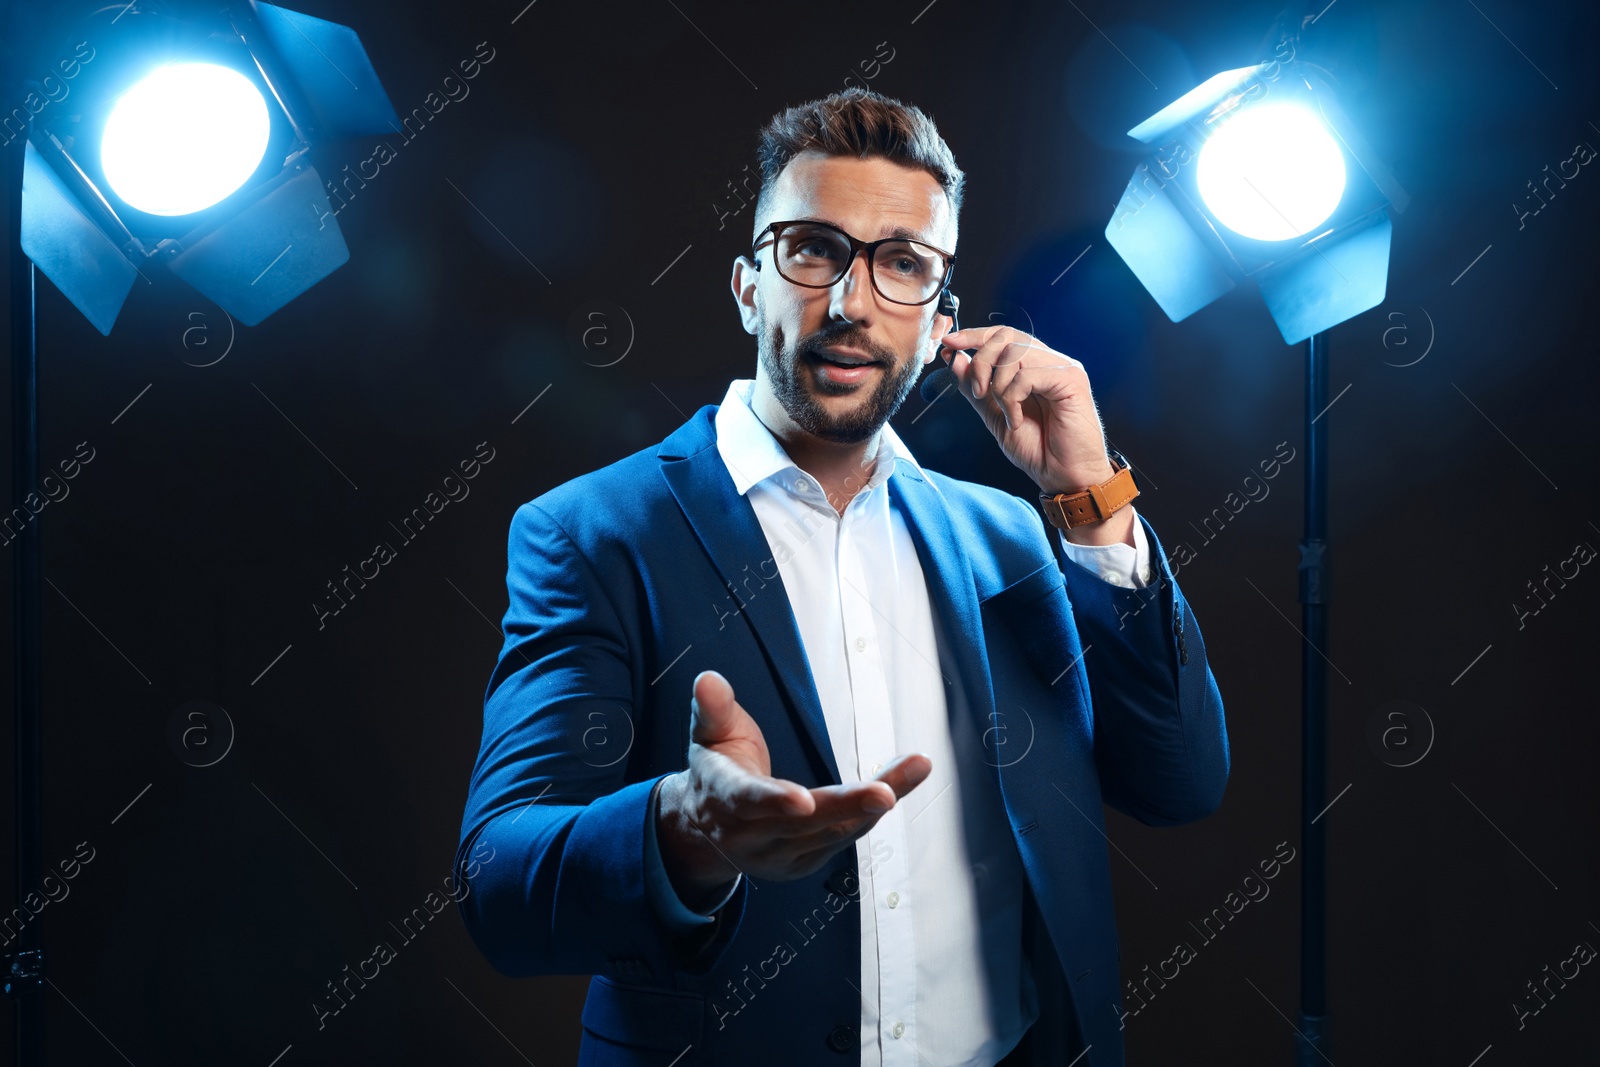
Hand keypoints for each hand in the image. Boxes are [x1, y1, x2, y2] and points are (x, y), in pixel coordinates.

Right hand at [657, 670, 931, 904]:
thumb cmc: (716, 771)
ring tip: (915, 767)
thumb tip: (708, 680)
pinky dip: (873, 811)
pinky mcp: (805, 862)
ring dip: (876, 802)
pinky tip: (901, 782)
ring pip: (835, 831)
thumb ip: (712, 708)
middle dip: (847, 806)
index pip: (748, 801)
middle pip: (805, 823)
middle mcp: (752, 835)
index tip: (802, 801)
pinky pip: (846, 836)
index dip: (775, 802)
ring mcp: (780, 855)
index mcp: (724, 799)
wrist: (706, 829)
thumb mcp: (708, 734)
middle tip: (886, 793)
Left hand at [940, 324, 1113, 496]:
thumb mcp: (995, 416)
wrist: (1063, 476)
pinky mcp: (1071, 380)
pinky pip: (1028, 375)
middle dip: (982, 360)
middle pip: (1007, 335)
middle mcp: (1050, 362)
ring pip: (1015, 352)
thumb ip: (976, 388)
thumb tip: (955, 360)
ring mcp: (1062, 368)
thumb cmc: (1038, 450)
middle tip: (977, 391)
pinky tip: (1018, 419)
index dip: (974, 336)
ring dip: (998, 386)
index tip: (949, 345)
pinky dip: (1013, 398)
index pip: (1003, 335)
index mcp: (1034, 366)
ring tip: (1005, 413)